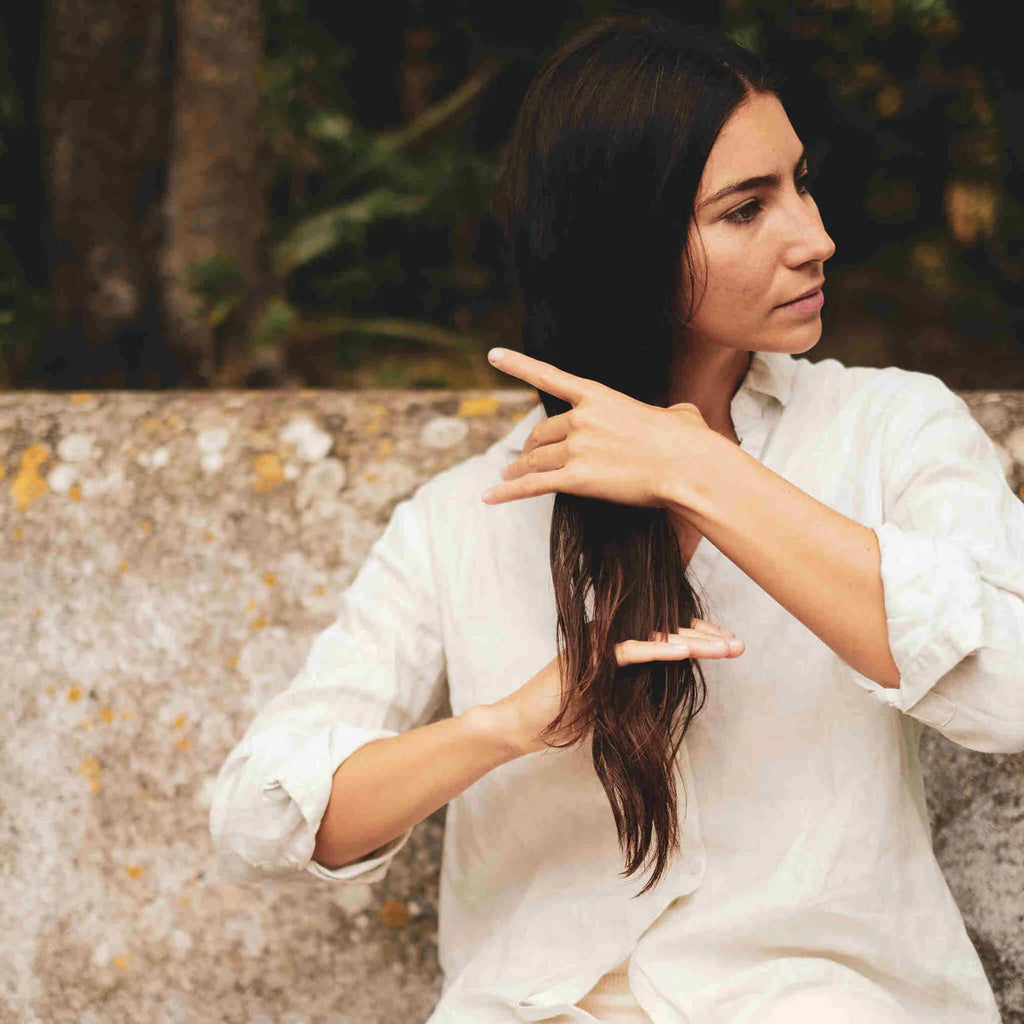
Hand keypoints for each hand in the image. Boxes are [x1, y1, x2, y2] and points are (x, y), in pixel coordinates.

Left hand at [481, 348, 715, 509]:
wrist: (688, 468)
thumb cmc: (689, 442)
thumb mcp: (679, 415)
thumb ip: (667, 413)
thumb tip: (678, 417)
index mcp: (599, 396)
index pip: (549, 376)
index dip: (517, 364)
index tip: (494, 355)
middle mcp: (581, 419)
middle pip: (542, 433)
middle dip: (530, 445)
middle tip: (523, 456)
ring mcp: (576, 449)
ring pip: (535, 460)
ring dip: (519, 469)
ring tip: (508, 476)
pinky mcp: (576, 479)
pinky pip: (532, 485)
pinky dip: (507, 492)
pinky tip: (489, 497)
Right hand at [482, 618, 744, 757]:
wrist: (523, 725)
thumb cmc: (565, 715)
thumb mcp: (609, 698)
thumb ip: (634, 684)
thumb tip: (669, 683)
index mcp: (613, 639)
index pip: (662, 631)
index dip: (696, 633)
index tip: (727, 641)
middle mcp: (607, 634)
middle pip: (664, 629)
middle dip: (706, 636)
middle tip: (739, 643)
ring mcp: (597, 643)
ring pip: (653, 636)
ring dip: (694, 642)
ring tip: (727, 646)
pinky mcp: (588, 659)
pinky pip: (630, 650)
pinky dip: (660, 650)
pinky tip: (686, 651)